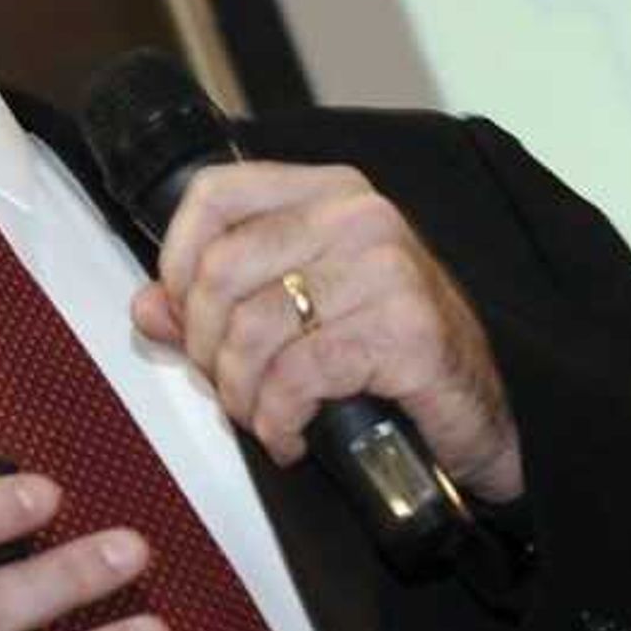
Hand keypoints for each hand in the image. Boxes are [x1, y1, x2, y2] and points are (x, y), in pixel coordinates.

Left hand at [128, 161, 521, 503]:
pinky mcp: (404, 330)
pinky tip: (292, 437)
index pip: (214, 193)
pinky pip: (298, 376)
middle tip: (229, 389)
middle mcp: (359, 217)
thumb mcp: (301, 316)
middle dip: (207, 349)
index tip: (184, 314)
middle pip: (221, 271)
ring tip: (262, 418)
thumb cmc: (393, 358)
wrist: (483, 412)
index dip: (176, 259)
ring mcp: (386, 270)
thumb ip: (219, 306)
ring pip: (252, 330)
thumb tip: (147, 308)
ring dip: (241, 396)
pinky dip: (279, 421)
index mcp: (330, 194)